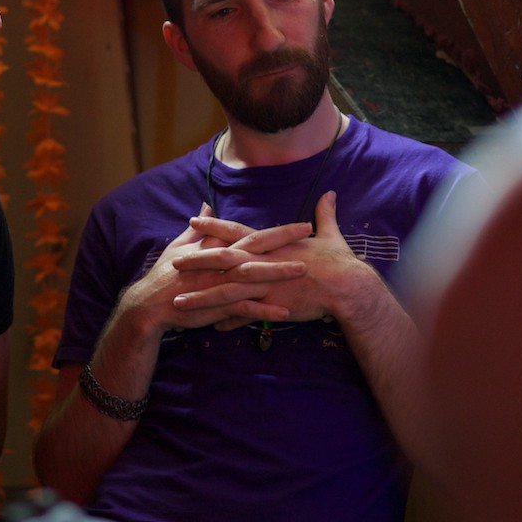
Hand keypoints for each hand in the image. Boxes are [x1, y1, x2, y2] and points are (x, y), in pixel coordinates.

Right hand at [120, 210, 304, 335]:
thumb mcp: (181, 245)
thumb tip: (207, 205)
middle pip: (257, 250)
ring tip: (303, 270)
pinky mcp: (217, 307)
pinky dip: (264, 311)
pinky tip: (284, 313)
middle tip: (309, 234)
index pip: (252, 235)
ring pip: (254, 277)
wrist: (150, 303)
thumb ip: (200, 227)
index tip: (302, 226)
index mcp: (218, 250)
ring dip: (279, 273)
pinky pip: (244, 309)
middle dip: (284, 242)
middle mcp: (222, 265)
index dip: (278, 231)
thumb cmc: (167, 273)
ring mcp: (220, 285)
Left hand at [172, 193, 374, 328]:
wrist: (349, 287)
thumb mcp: (331, 234)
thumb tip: (330, 194)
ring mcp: (266, 283)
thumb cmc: (340, 262)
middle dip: (196, 260)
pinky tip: (212, 327)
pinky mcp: (273, 303)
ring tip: (178, 300)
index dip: (213, 227)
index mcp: (272, 244)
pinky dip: (229, 320)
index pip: (237, 232)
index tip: (193, 221)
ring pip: (226, 289)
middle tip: (172, 260)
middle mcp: (264, 262)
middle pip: (223, 259)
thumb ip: (324, 215)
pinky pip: (245, 313)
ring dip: (201, 295)